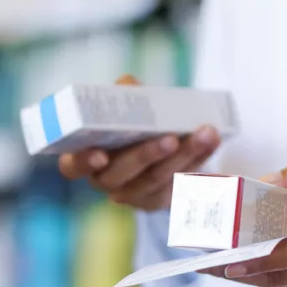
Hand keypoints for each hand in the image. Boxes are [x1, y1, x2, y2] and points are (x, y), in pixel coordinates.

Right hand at [58, 75, 220, 210]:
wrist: (152, 144)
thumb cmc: (128, 121)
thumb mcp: (121, 106)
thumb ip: (122, 94)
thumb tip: (129, 85)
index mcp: (84, 159)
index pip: (73, 166)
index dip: (84, 162)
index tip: (100, 155)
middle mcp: (105, 181)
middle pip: (122, 174)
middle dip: (147, 156)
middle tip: (171, 139)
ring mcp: (132, 195)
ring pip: (157, 181)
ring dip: (184, 157)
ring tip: (206, 134)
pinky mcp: (160, 201)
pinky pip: (181, 187)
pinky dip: (200, 166)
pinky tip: (214, 150)